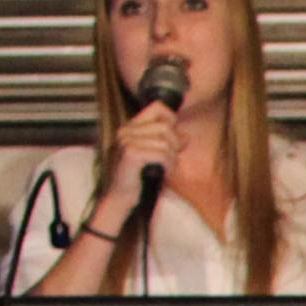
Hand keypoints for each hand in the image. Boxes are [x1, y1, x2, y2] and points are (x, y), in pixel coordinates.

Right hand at [97, 102, 184, 219]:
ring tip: (166, 168)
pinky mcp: (131, 154)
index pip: (158, 108)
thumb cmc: (138, 177)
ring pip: (165, 141)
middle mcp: (126, 130)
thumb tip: (185, 137)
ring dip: (171, 158)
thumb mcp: (152, 155)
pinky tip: (163, 173)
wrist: (120, 197)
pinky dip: (168, 165)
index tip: (174, 140)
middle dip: (175, 144)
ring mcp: (126, 141)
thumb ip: (166, 142)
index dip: (172, 121)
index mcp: (130, 127)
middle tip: (173, 160)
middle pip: (165, 127)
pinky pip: (161, 154)